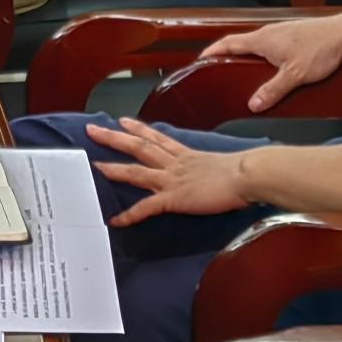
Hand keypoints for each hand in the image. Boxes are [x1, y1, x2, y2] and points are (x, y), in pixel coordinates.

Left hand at [86, 115, 255, 224]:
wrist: (248, 175)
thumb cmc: (245, 171)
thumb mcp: (225, 164)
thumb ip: (217, 168)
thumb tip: (224, 172)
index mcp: (188, 155)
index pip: (158, 138)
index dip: (139, 129)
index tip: (123, 121)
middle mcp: (176, 163)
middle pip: (140, 146)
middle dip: (115, 138)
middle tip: (94, 130)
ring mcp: (173, 179)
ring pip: (137, 170)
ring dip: (114, 168)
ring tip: (94, 165)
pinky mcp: (175, 197)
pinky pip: (147, 207)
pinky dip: (130, 214)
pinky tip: (116, 220)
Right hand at [194, 14, 341, 110]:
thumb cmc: (321, 48)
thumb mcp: (294, 75)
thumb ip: (272, 91)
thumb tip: (253, 105)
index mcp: (262, 40)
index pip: (228, 43)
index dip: (212, 51)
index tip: (200, 60)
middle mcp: (269, 34)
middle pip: (240, 45)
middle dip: (227, 57)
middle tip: (218, 72)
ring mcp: (281, 34)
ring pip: (257, 47)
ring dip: (247, 58)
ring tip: (243, 76)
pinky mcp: (293, 38)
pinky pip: (271, 48)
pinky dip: (264, 59)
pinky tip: (272, 72)